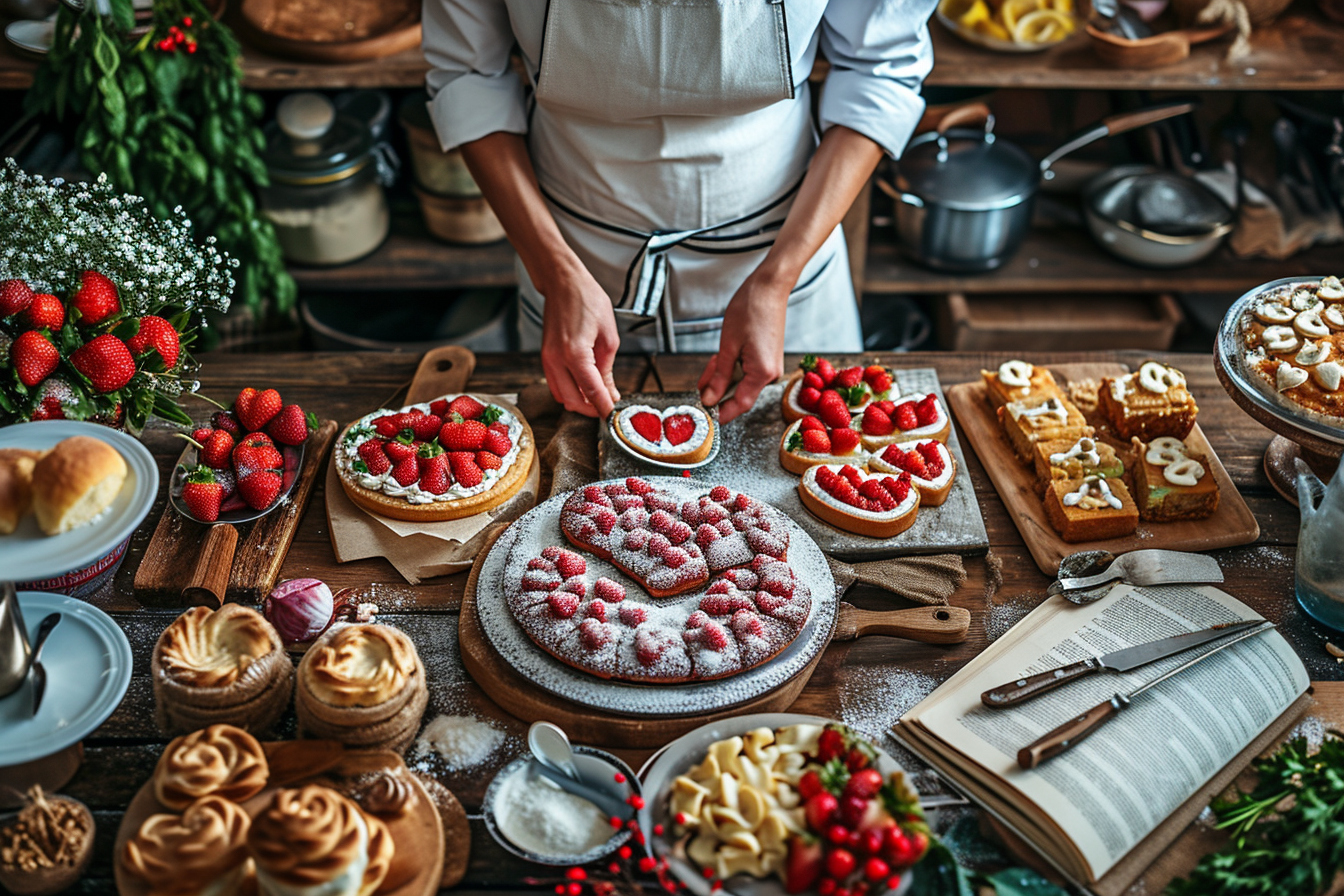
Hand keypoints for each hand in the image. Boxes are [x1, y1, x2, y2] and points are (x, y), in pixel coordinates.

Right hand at [539, 260, 620, 417]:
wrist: (563, 283)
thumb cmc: (587, 300)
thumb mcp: (608, 335)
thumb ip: (607, 368)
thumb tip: (609, 392)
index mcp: (575, 353)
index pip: (591, 391)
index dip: (603, 407)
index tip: (613, 415)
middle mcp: (556, 360)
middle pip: (573, 401)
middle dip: (592, 408)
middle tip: (608, 405)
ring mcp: (547, 360)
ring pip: (562, 397)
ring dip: (580, 401)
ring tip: (598, 396)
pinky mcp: (545, 357)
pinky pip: (556, 385)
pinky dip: (570, 391)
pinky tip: (584, 386)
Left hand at [698, 269, 787, 423]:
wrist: (769, 288)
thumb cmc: (751, 310)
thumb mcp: (728, 346)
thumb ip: (719, 376)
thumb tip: (710, 399)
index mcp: (762, 373)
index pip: (739, 404)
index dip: (721, 413)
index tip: (705, 417)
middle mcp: (771, 374)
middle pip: (739, 394)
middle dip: (717, 390)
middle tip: (700, 385)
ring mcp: (771, 367)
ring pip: (741, 382)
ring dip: (723, 376)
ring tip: (712, 362)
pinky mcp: (768, 360)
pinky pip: (748, 372)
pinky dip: (732, 368)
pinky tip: (721, 360)